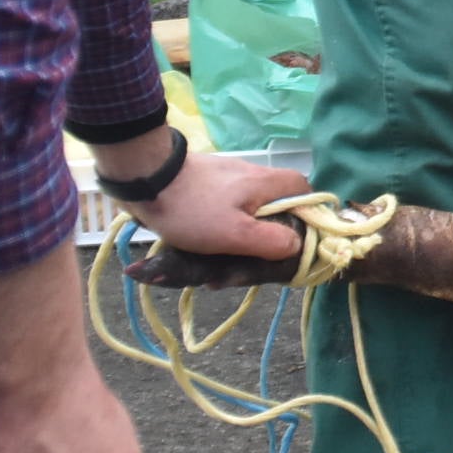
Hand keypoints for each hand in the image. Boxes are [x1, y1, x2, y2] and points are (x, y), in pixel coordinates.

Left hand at [96, 128, 311, 263]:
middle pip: (275, 209)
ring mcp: (227, 180)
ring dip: (235, 244)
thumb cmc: (194, 208)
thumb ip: (273, 241)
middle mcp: (252, 177)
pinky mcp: (206, 185)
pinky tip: (199, 254)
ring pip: (246, 214)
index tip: (295, 242)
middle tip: (244, 267)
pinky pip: (222, 213)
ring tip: (214, 274)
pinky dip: (216, 234)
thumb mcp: (236, 234)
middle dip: (263, 242)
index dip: (308, 215)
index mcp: (266, 184)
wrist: (144, 179)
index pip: (305, 191)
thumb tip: (298, 246)